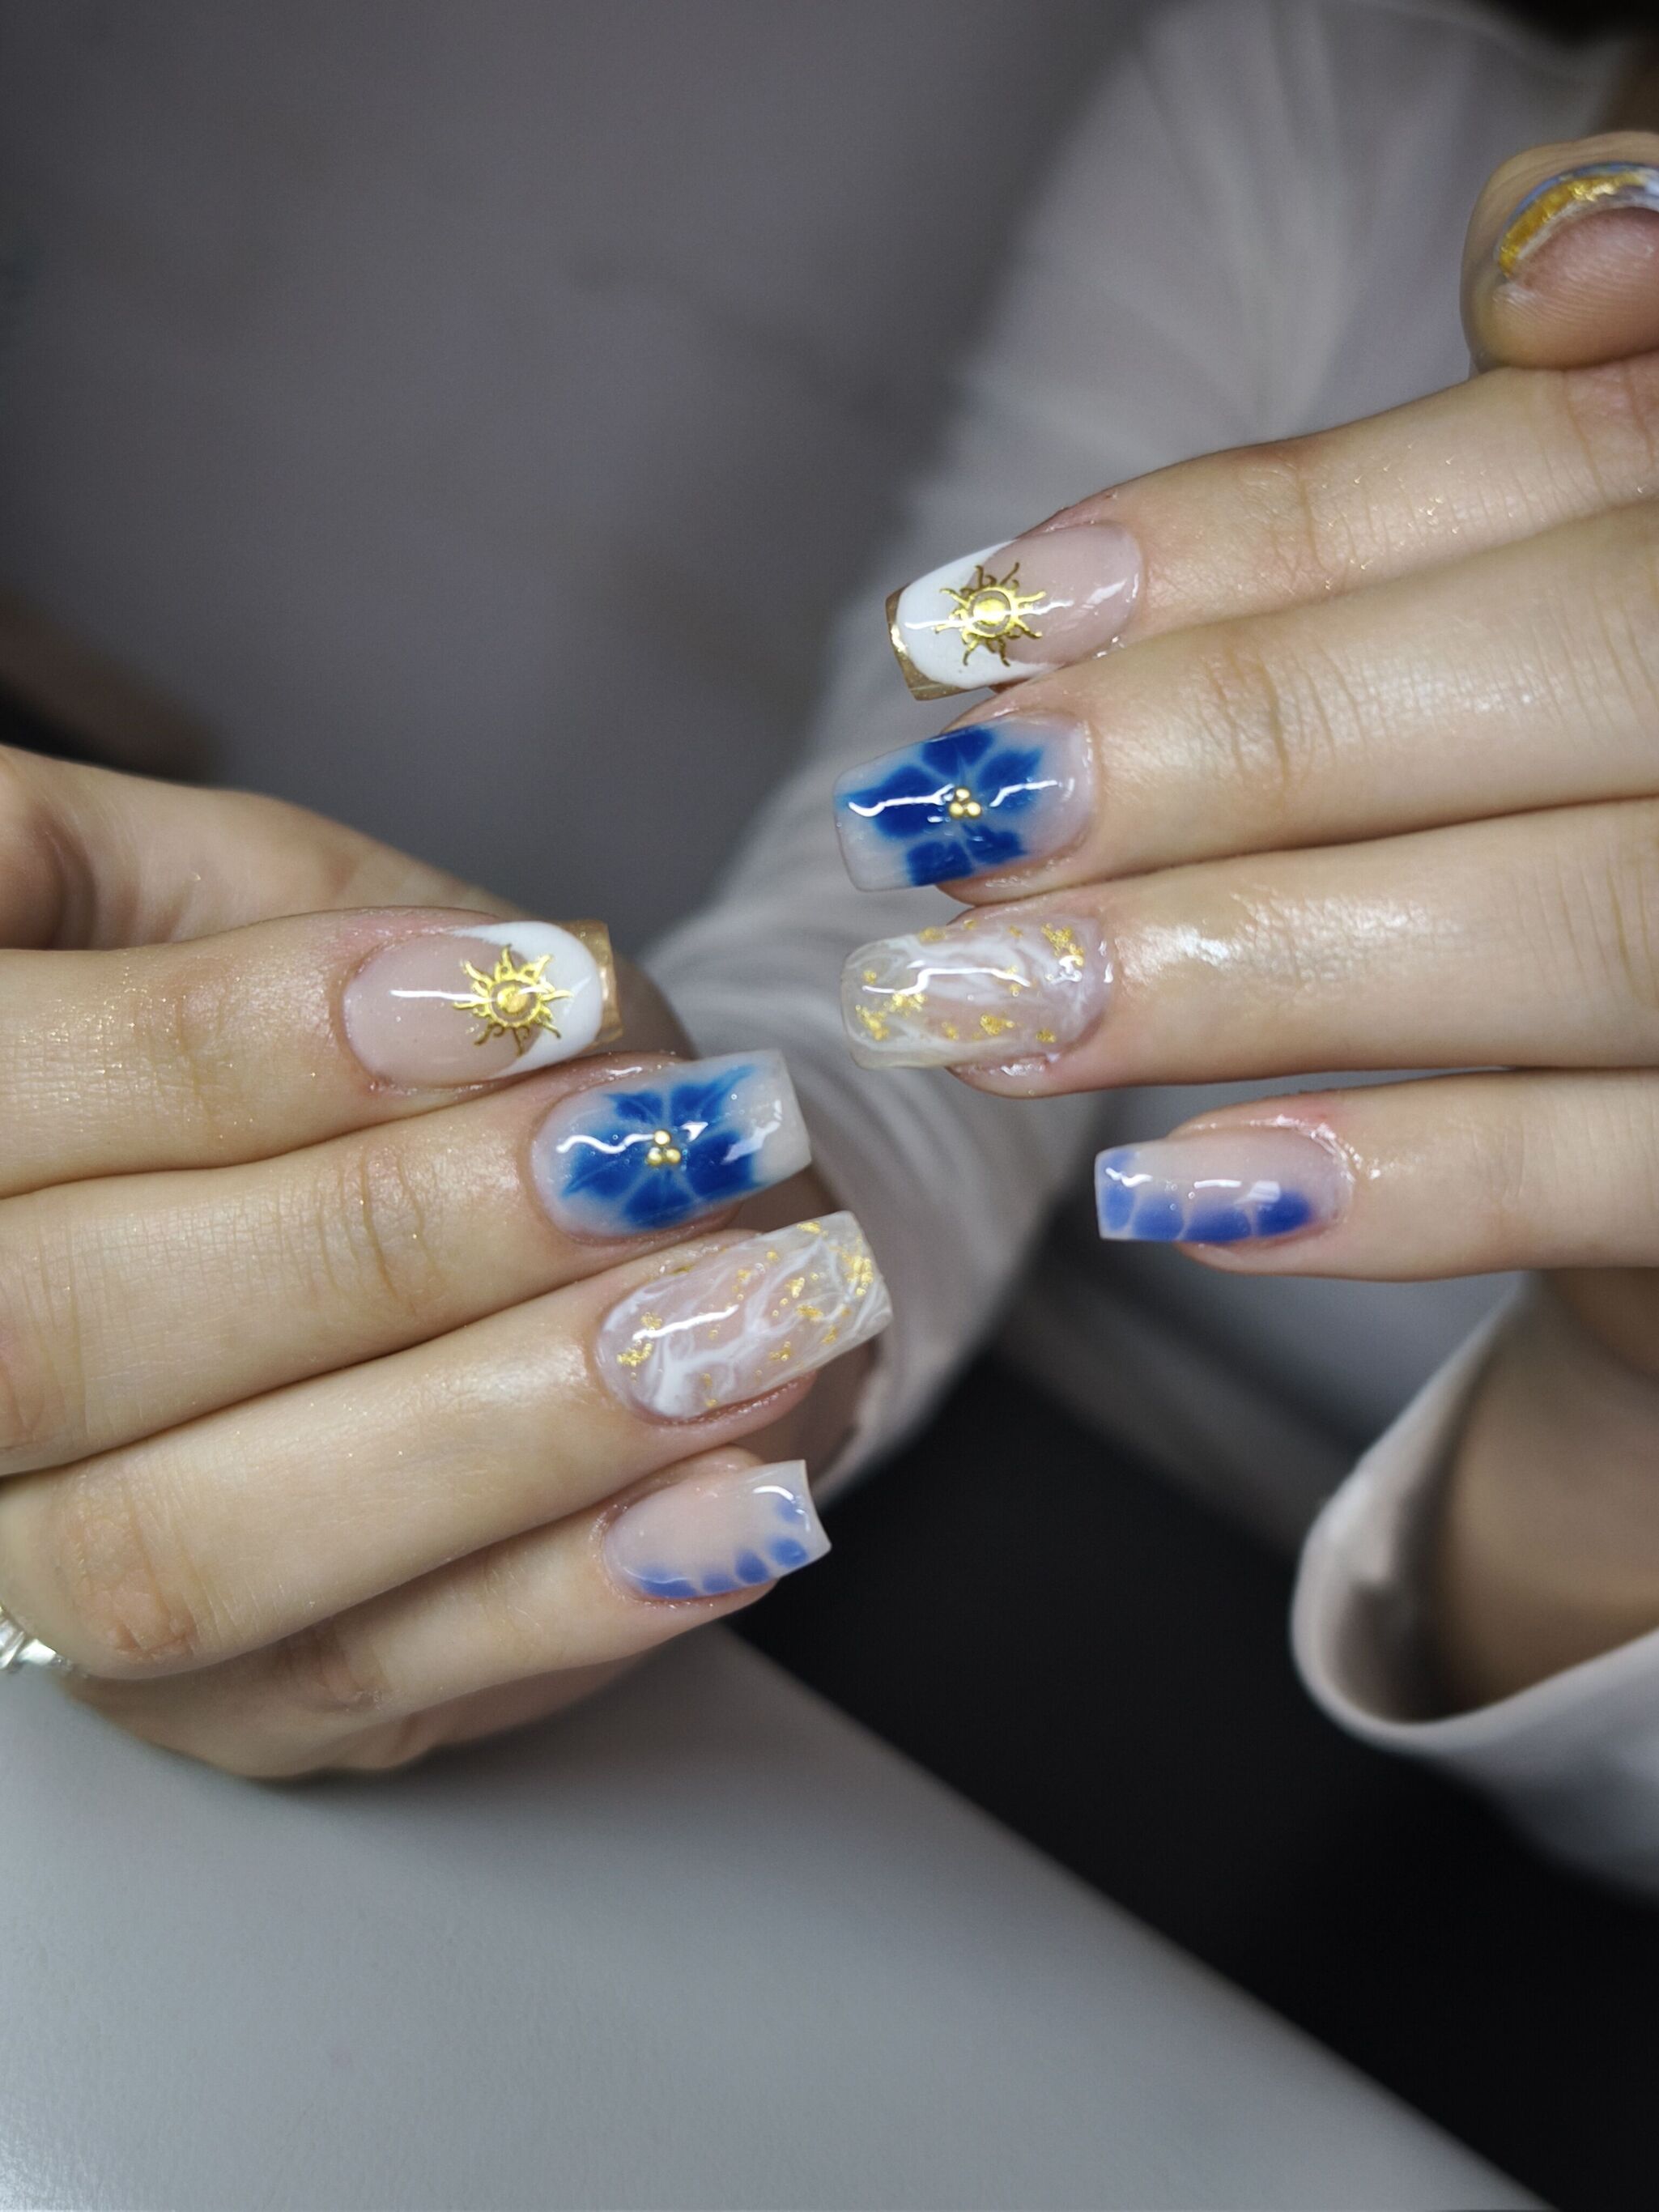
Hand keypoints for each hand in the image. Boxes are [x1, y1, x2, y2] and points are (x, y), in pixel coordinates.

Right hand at [0, 753, 883, 1770]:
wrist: (457, 1215)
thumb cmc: (352, 1034)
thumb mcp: (274, 897)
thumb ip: (310, 920)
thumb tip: (500, 991)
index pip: (0, 1096)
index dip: (245, 1045)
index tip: (532, 993)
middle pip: (59, 1344)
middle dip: (388, 1241)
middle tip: (655, 1156)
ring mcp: (42, 1578)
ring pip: (197, 1549)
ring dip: (507, 1430)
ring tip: (751, 1314)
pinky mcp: (211, 1707)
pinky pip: (364, 1684)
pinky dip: (573, 1595)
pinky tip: (748, 1500)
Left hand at [833, 131, 1658, 1700]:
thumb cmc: (1646, 856)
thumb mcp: (1574, 666)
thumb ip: (1526, 503)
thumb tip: (1517, 265)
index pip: (1569, 467)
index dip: (1286, 526)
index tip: (1002, 607)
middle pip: (1591, 679)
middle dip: (1251, 738)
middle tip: (951, 811)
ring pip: (1601, 922)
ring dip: (1262, 949)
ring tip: (982, 996)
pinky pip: (1638, 1177)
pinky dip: (1404, 1167)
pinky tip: (1175, 1179)